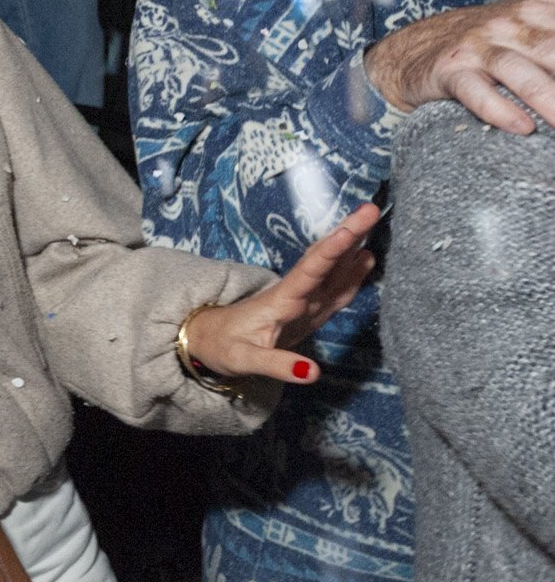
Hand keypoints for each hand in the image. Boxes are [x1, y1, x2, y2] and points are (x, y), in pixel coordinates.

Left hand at [180, 202, 382, 382]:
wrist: (209, 341)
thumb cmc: (223, 347)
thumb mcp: (243, 360)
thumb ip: (277, 364)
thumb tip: (312, 373)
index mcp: (280, 301)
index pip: (310, 271)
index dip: (332, 251)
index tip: (350, 229)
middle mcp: (295, 295)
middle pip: (324, 260)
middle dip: (347, 234)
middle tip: (371, 208)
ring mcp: (304, 301)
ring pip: (332, 270)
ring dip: (352, 246)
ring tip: (372, 222)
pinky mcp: (308, 310)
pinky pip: (335, 289)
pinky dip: (352, 274)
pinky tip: (366, 258)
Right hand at [363, 0, 554, 133]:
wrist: (408, 52)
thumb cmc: (482, 46)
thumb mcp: (525, 26)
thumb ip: (551, 33)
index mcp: (534, 11)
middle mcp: (507, 24)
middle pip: (553, 50)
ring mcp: (477, 47)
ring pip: (519, 71)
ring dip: (549, 99)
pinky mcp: (449, 70)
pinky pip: (475, 91)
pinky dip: (499, 109)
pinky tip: (522, 127)